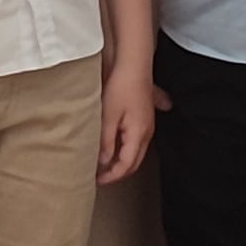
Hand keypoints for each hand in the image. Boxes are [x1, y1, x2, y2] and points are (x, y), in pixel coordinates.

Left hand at [97, 55, 156, 183]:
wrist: (133, 64)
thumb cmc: (121, 87)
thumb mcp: (108, 117)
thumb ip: (106, 142)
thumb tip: (103, 162)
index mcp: (139, 134)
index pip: (126, 165)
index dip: (112, 176)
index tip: (97, 181)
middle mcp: (147, 133)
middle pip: (134, 162)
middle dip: (118, 172)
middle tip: (100, 177)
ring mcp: (148, 125)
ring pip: (136, 152)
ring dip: (122, 161)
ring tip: (104, 163)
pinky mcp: (145, 118)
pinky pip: (137, 141)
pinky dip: (126, 150)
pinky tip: (117, 148)